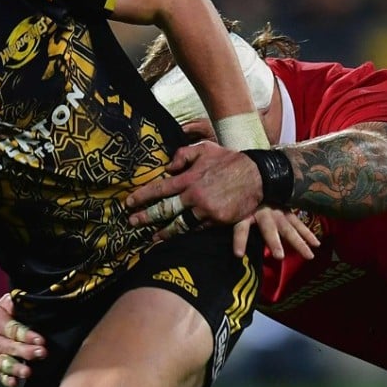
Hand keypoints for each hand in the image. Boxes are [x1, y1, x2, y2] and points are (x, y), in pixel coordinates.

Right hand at [0, 293, 47, 386]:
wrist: (0, 318)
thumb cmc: (13, 308)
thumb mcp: (13, 300)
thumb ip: (21, 300)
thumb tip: (33, 299)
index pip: (13, 329)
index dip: (27, 335)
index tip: (41, 341)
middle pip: (10, 347)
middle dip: (26, 351)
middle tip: (41, 353)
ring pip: (4, 362)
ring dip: (16, 368)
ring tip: (27, 372)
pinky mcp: (0, 364)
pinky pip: (2, 374)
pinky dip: (7, 379)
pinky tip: (15, 383)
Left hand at [126, 141, 317, 258]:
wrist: (257, 175)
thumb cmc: (230, 160)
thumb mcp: (205, 148)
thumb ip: (183, 154)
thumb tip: (167, 167)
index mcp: (189, 179)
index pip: (160, 189)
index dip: (142, 197)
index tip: (128, 203)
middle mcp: (194, 196)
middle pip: (165, 210)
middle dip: (146, 217)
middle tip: (131, 223)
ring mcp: (206, 211)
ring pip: (180, 224)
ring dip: (164, 232)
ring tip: (153, 238)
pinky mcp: (218, 221)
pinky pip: (199, 229)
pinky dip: (188, 234)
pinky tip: (179, 238)